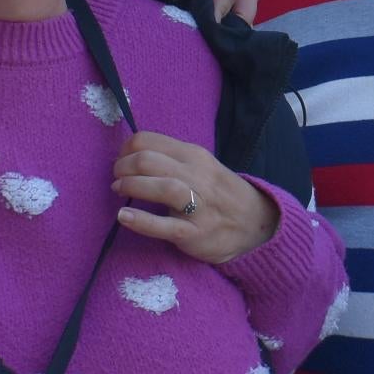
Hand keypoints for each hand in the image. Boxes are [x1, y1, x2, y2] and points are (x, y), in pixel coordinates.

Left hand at [113, 133, 278, 263]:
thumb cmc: (220, 194)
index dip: (126, 149)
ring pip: (161, 187)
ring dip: (131, 186)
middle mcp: (197, 176)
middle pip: (149, 161)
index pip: (148, 140)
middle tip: (117, 178)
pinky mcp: (195, 233)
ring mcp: (198, 206)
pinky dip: (141, 220)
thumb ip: (171, 159)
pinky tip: (124, 217)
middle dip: (123, 167)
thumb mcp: (201, 166)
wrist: (256, 224)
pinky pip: (164, 226)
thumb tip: (130, 156)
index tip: (121, 161)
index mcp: (194, 155)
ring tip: (118, 190)